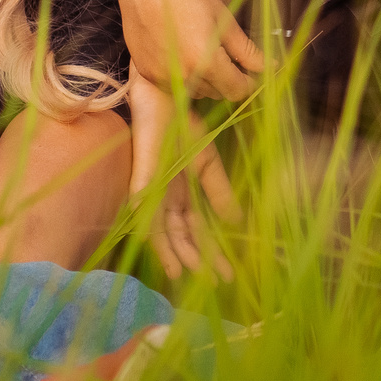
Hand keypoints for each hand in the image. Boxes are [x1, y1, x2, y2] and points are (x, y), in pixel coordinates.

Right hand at [121, 0, 264, 100]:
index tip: (253, 74)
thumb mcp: (223, 20)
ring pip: (194, 91)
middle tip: (232, 60)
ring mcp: (162, 77)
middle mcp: (183, 76)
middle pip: (216, 93)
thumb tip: (270, 67)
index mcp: (206, 62)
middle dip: (228, 80)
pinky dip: (183, 76)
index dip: (249, 84)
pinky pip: (172, 85)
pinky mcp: (146, 74)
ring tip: (207, 54)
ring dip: (205, 80)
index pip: (237, 90)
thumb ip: (246, 50)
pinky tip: (185, 54)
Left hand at [129, 76, 239, 279]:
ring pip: (167, 234)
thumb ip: (219, 192)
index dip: (215, 251)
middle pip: (185, 237)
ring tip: (191, 275)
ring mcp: (154, 195)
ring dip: (179, 255)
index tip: (231, 273)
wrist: (165, 97)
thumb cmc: (183, 124)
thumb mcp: (209, 162)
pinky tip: (169, 260)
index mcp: (186, 193)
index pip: (200, 229)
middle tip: (219, 282)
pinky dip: (158, 241)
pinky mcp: (142, 188)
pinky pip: (148, 220)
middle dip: (201, 260)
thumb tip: (237, 223)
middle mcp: (169, 199)